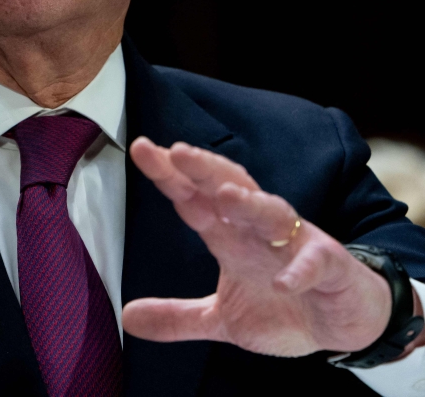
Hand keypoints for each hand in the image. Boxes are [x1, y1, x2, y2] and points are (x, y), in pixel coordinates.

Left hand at [123, 138, 422, 357]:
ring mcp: (295, 243)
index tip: (143, 149)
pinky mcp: (329, 266)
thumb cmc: (283, 306)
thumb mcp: (222, 319)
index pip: (195, 198)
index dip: (170, 175)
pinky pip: (315, 261)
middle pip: (230, 187)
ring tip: (225, 196)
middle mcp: (258, 230)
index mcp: (230, 236)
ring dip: (250, 204)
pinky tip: (284, 280)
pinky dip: (300, 268)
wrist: (344, 321)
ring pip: (272, 213)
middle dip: (205, 169)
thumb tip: (126, 318)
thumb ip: (177, 317)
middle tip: (177, 152)